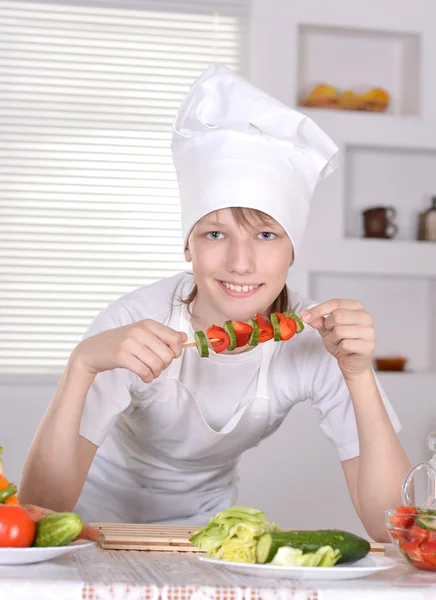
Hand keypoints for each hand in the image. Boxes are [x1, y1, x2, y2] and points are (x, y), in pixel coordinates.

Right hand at [71, 320, 187, 383]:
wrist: (92, 350)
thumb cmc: (120, 343)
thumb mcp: (142, 334)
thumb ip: (164, 335)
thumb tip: (184, 337)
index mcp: (147, 324)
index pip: (175, 339)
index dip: (176, 351)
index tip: (168, 355)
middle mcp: (139, 331)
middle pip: (168, 355)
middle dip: (165, 365)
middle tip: (156, 366)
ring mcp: (130, 343)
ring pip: (158, 365)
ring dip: (156, 373)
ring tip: (149, 372)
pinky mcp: (121, 356)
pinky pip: (145, 372)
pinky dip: (147, 378)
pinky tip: (144, 377)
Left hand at [301, 299, 374, 379]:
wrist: (351, 362)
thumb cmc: (341, 342)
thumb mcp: (326, 328)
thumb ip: (317, 319)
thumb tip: (305, 314)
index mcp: (357, 307)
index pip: (335, 303)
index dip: (318, 309)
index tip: (305, 316)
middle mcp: (366, 317)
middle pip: (337, 316)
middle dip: (328, 327)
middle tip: (332, 334)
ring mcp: (370, 331)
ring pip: (340, 331)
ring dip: (334, 340)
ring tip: (340, 343)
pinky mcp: (369, 346)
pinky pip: (346, 345)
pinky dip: (340, 349)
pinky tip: (345, 350)